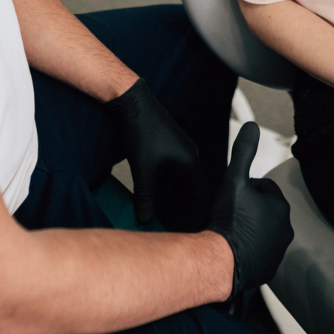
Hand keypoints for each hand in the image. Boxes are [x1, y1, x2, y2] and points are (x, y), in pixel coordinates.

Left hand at [105, 78, 208, 230]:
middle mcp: (190, 157)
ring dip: (172, 199)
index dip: (195, 216)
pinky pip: (173, 173)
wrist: (132, 102)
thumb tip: (145, 221)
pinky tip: (151, 196)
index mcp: (191, 162)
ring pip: (182, 183)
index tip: (188, 231)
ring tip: (160, 214)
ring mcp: (180, 151)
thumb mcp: (143, 170)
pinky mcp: (169, 147)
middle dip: (183, 210)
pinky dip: (165, 188)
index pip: (202, 197)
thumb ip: (146, 198)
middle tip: (172, 226)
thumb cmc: (141, 130)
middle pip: (193, 191)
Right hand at [207, 122, 293, 299]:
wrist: (220, 261)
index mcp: (280, 206)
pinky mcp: (269, 269)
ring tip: (229, 230)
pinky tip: (233, 247)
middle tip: (228, 213)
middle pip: (263, 209)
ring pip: (261, 231)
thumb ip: (244, 151)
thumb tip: (252, 126)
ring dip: (248, 228)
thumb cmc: (228, 220)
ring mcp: (278, 251)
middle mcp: (285, 229)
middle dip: (248, 209)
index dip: (245, 189)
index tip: (232, 198)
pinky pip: (259, 253)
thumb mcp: (233, 179)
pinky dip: (248, 249)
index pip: (263, 187)